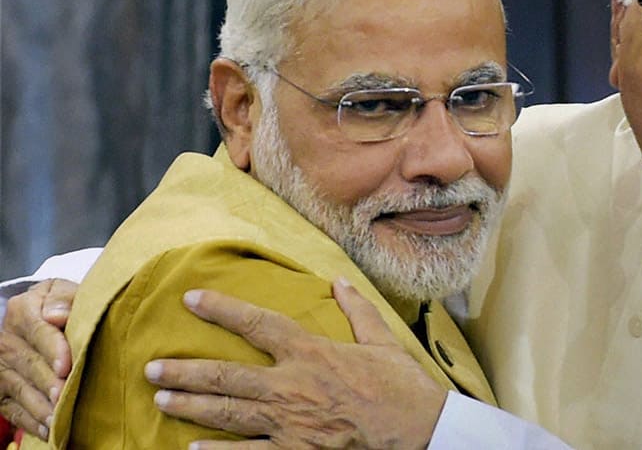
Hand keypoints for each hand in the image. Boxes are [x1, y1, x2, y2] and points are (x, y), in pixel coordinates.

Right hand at [0, 278, 76, 438]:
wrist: (41, 315)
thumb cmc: (60, 304)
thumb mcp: (63, 290)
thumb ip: (64, 297)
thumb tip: (57, 315)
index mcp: (23, 310)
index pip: (38, 330)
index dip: (53, 349)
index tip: (66, 365)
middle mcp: (7, 340)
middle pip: (29, 363)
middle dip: (48, 383)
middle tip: (63, 397)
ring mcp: (2, 367)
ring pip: (20, 389)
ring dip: (40, 407)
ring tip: (58, 419)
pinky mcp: (2, 390)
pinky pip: (13, 409)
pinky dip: (31, 422)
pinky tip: (49, 431)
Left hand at [145, 278, 447, 448]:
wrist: (417, 431)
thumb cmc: (401, 387)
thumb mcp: (382, 341)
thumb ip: (357, 309)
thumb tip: (339, 280)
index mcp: (310, 352)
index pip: (257, 324)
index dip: (222, 309)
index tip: (191, 298)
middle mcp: (290, 386)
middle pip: (226, 376)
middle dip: (185, 371)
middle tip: (152, 369)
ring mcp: (288, 424)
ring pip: (227, 414)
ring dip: (190, 406)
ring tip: (160, 400)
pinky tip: (192, 448)